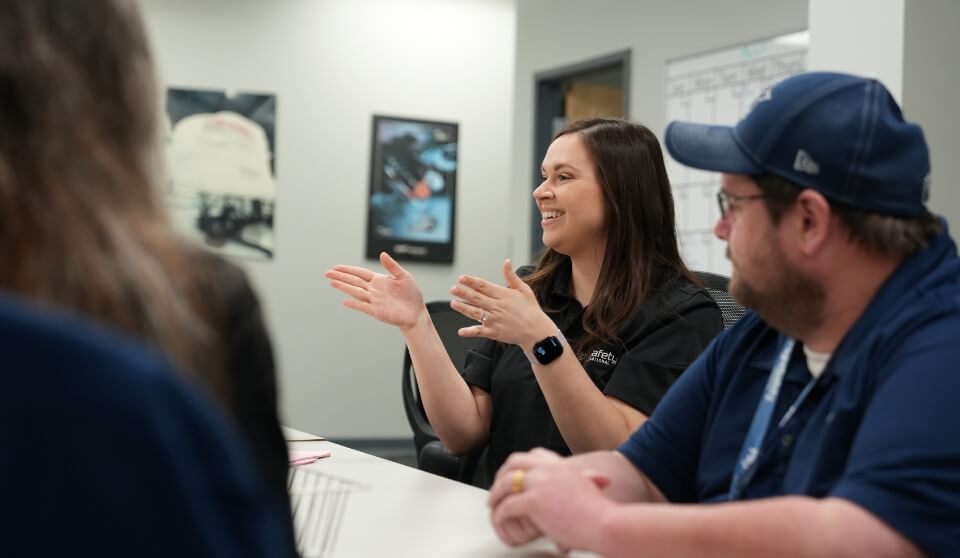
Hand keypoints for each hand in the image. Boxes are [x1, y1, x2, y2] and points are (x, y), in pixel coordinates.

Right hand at [325, 252, 425, 330]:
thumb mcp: (404, 277)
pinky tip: (344, 301)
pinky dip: (354, 304)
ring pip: (356, 292)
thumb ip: (392, 266)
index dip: (349, 270)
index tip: (337, 267)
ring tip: (332, 282)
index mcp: (379, 280)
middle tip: (327, 273)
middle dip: (341, 277)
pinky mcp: (377, 311)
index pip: (360, 273)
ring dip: (344, 287)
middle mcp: (374, 290)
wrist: (416, 313)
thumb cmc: (411, 295)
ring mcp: (374, 301)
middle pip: (354, 281)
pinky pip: (363, 306)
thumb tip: (382, 254)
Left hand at [451, 259, 554, 348]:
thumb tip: (506, 262)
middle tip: (453, 289)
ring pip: (475, 313)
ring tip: (453, 303)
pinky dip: (469, 332)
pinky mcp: (494, 333)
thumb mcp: (524, 289)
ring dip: (463, 308)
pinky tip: (461, 331)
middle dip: (463, 293)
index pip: (484, 286)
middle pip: (477, 298)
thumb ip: (512, 276)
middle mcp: (497, 307)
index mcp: (503, 295)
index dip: (472, 282)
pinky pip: (479, 332)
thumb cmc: (531, 309)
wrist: (537, 331)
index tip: (462, 278)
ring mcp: (494, 320)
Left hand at [489, 450, 612, 552]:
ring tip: (493, 505)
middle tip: (497, 488)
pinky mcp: (533, 502)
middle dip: (502, 474)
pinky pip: (507, 506)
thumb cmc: (602, 512)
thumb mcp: (593, 487)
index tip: (514, 473)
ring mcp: (539, 483)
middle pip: (514, 462)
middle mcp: (548, 469)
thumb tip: (600, 480)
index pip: (534, 454)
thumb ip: (589, 480)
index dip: (520, 463)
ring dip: (496, 494)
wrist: (605, 523)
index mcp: (561, 465)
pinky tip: (500, 519)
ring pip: (506, 483)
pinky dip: (500, 514)